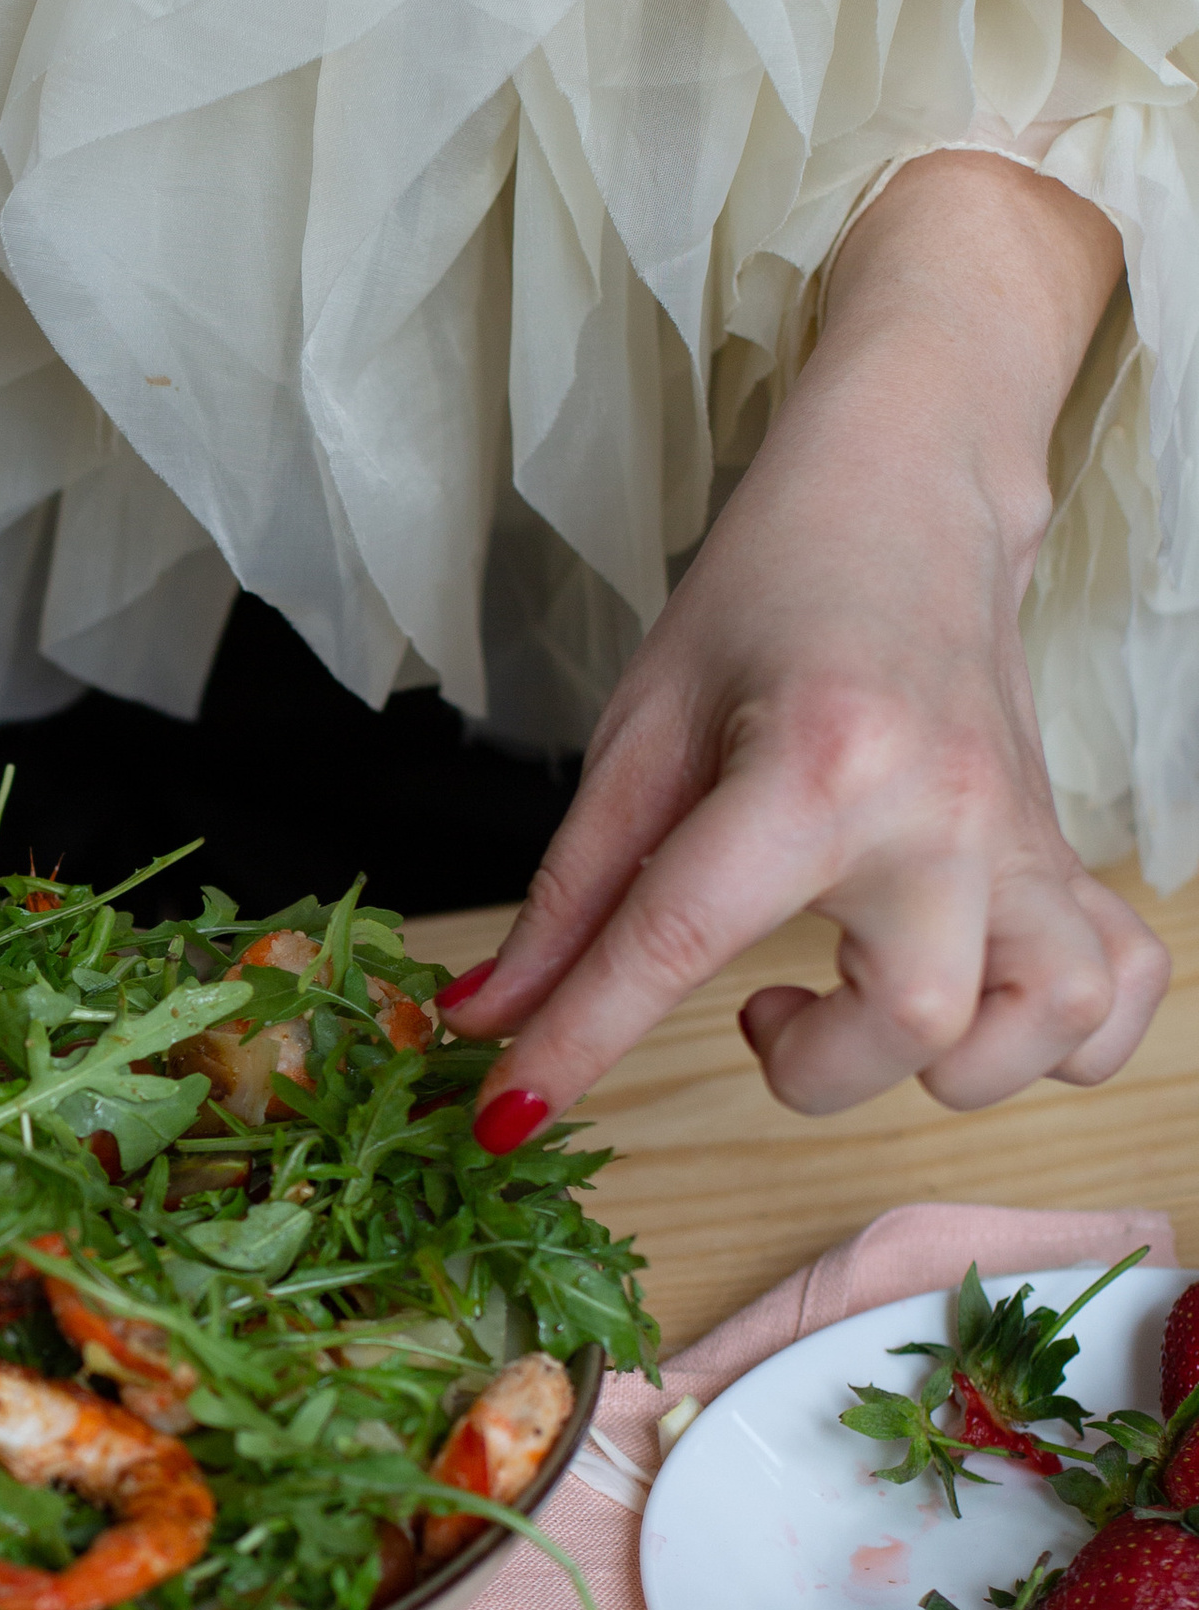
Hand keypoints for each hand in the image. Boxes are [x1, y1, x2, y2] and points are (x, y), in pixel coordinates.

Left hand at [448, 153, 1168, 1138]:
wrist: (910, 490)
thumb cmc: (770, 597)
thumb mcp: (643, 732)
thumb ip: (572, 895)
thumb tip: (490, 1019)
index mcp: (814, 764)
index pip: (677, 942)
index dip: (579, 1043)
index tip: (508, 1119)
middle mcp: (940, 809)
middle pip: (909, 1024)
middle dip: (813, 1067)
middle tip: (758, 1005)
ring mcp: (1023, 834)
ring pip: (1044, 1028)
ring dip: (947, 1065)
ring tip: (865, 999)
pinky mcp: (1068, 850)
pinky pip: (1120, 992)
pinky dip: (1062, 1039)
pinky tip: (975, 1003)